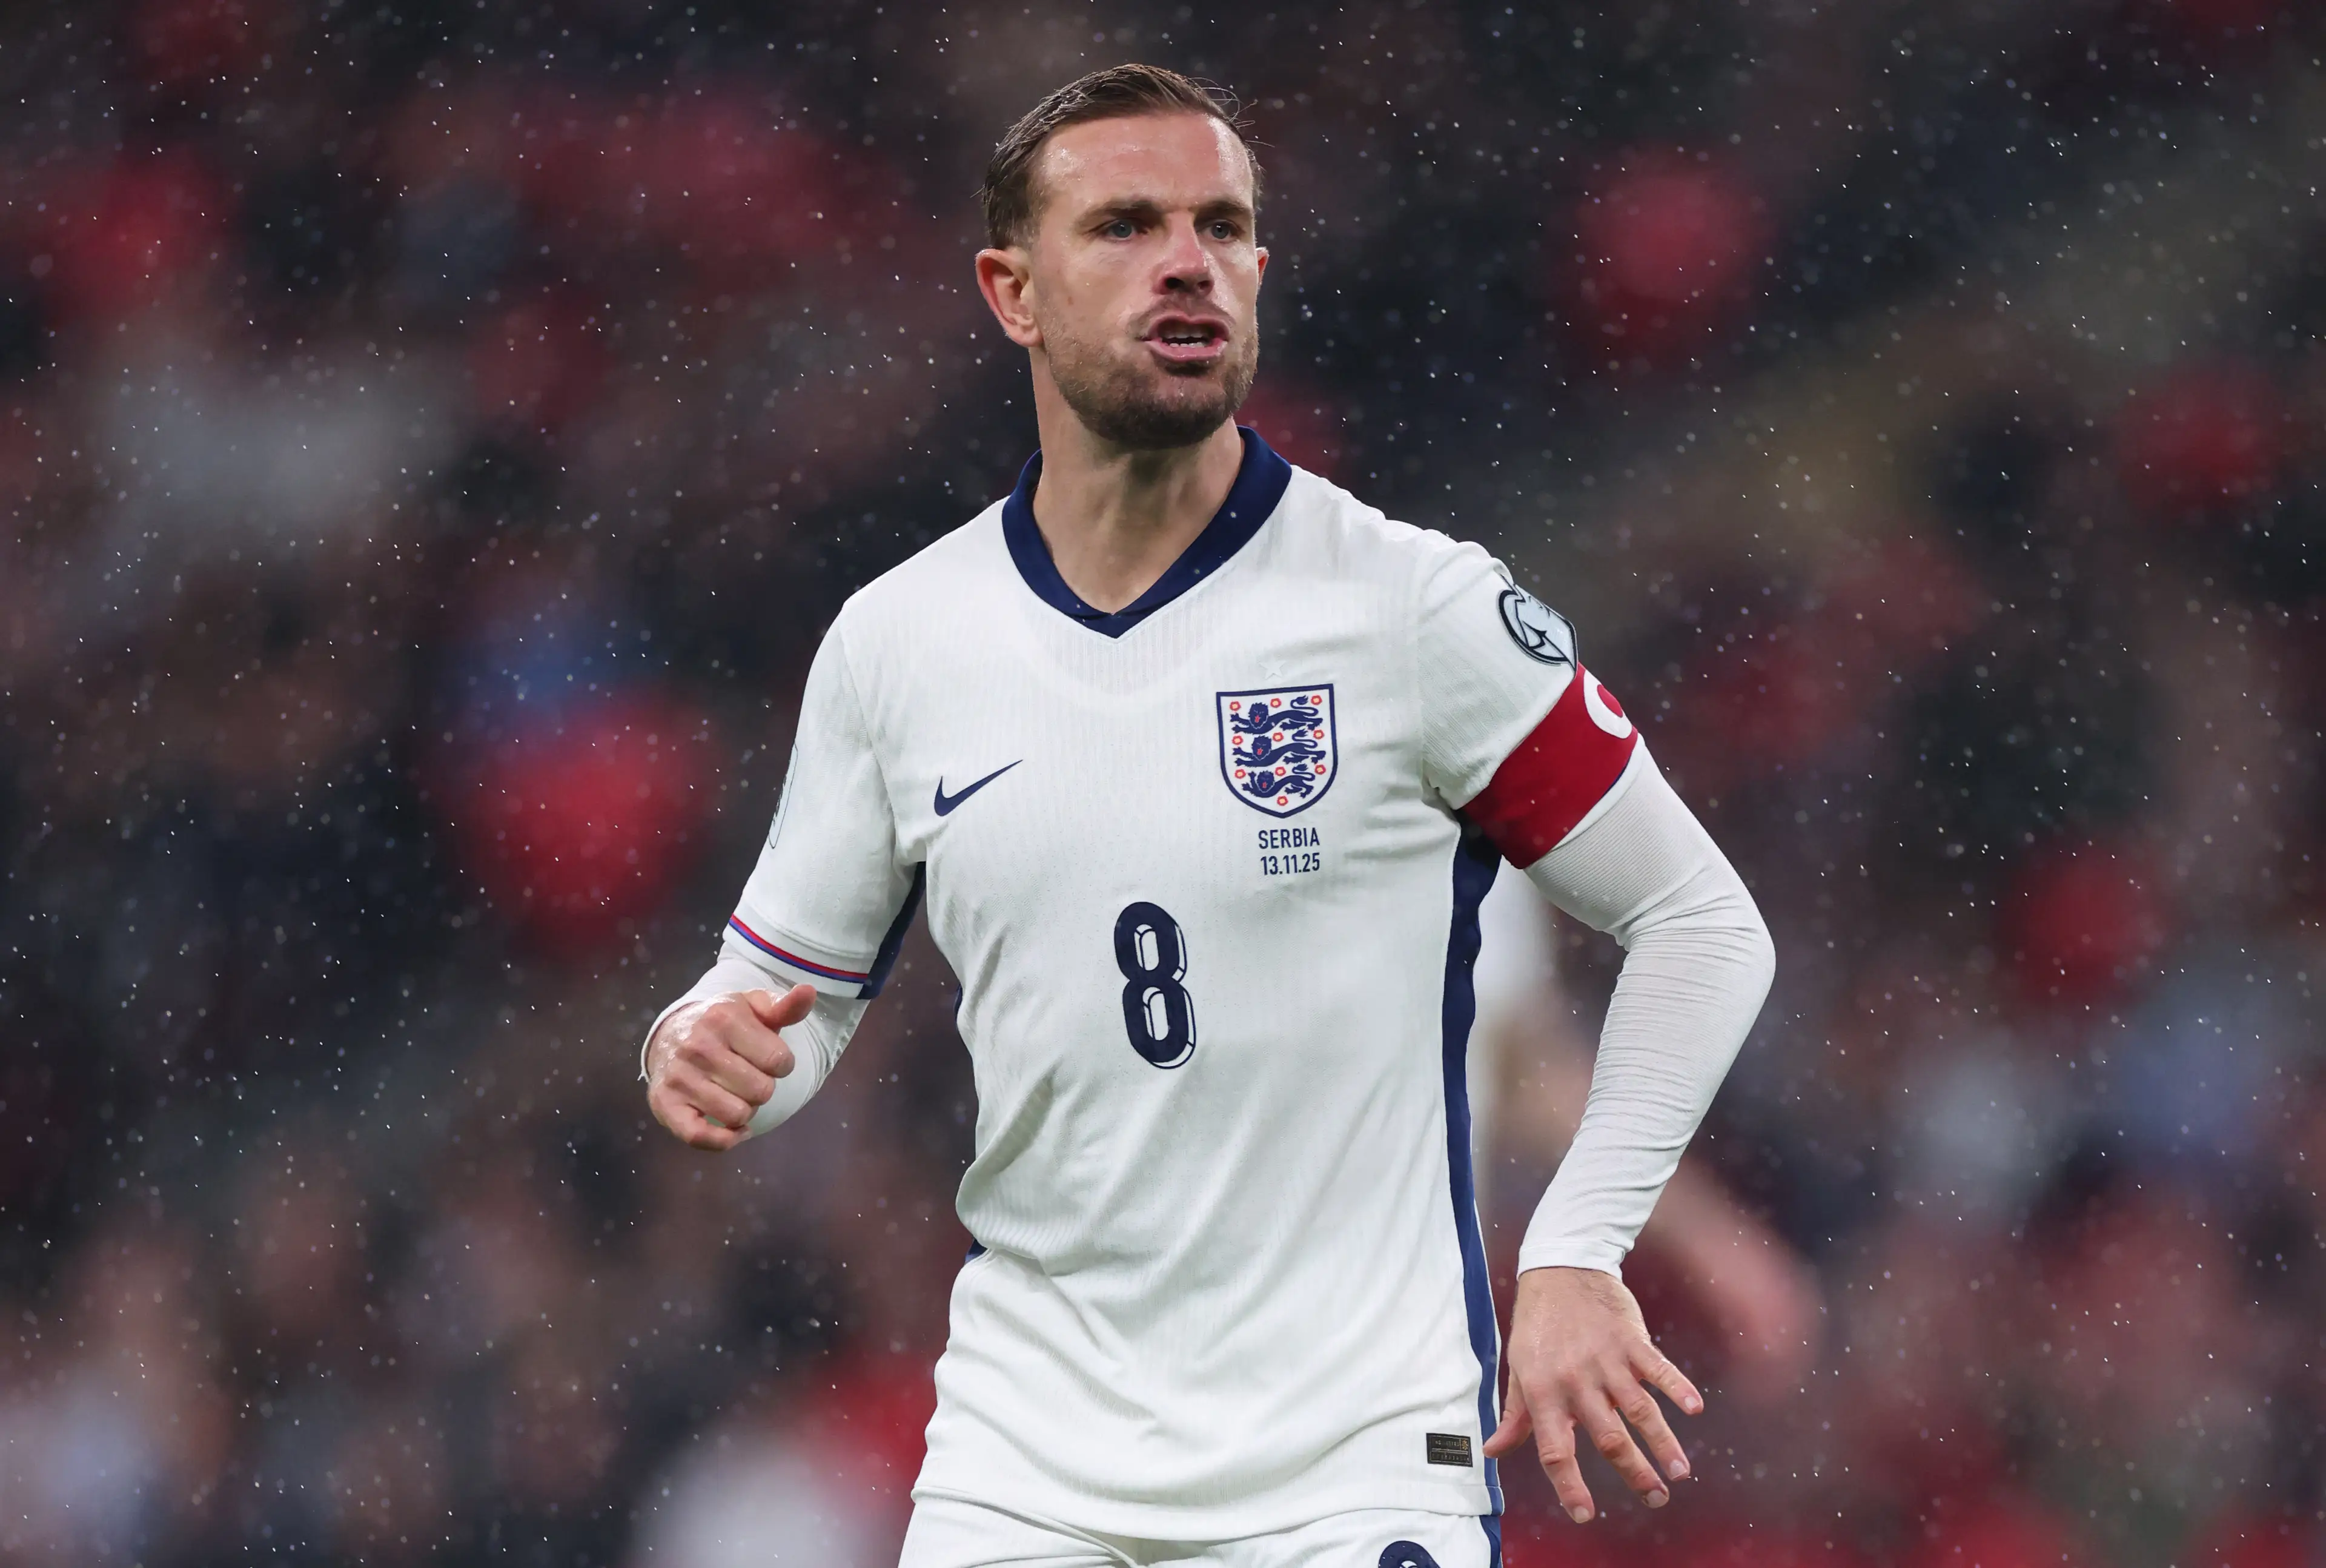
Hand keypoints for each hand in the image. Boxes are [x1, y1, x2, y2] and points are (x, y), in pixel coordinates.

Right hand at [644, 985, 814, 1151]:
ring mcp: (679, 1077)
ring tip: (734, 1093)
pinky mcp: (665, 1104)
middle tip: (749, 1076)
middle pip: (761, 1092)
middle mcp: (697, 1047)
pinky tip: (732, 1129)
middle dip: (763, 1088)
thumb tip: (809, 992)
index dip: (782, 1066)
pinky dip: (724, 1139)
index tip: (768, 1058)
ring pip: (737, 1115)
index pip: (780, 1062)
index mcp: (724, 1018)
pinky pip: (700, 1137)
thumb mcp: (755, 1007)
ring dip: (745, 1111)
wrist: (671, 1034)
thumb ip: (786, 1006)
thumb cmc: (725, 1023)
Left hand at [1484, 1265, 1702, 1521]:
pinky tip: (1694, 1408)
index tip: (1584, 1514)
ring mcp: (1606, 1360)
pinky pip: (1658, 1367)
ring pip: (1639, 1410)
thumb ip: (1514, 1415)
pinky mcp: (1631, 1339)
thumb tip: (1493, 1451)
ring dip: (1662, 1442)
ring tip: (1679, 1472)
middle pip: (1608, 1437)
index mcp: (1543, 1392)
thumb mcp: (1519, 1368)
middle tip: (1655, 1499)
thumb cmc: (1537, 1325)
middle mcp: (1576, 1380)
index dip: (1569, 1486)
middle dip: (1633, 1473)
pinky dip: (1678, 1387)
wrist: (1560, 1268)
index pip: (1555, 1450)